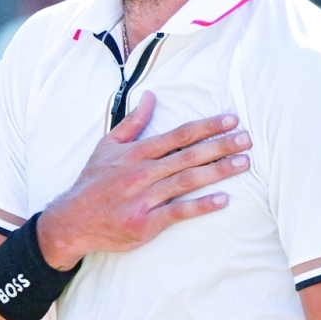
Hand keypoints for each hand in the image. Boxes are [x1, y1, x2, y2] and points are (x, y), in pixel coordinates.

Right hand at [36, 91, 250, 269]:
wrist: (73, 219)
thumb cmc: (93, 181)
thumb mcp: (108, 145)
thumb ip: (132, 122)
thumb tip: (151, 96)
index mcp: (136, 152)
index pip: (178, 135)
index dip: (207, 126)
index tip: (230, 120)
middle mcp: (142, 172)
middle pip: (189, 155)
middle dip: (221, 145)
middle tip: (247, 139)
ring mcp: (144, 198)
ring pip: (188, 181)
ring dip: (218, 171)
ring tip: (244, 163)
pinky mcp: (145, 223)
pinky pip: (178, 212)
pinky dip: (201, 206)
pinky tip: (223, 200)